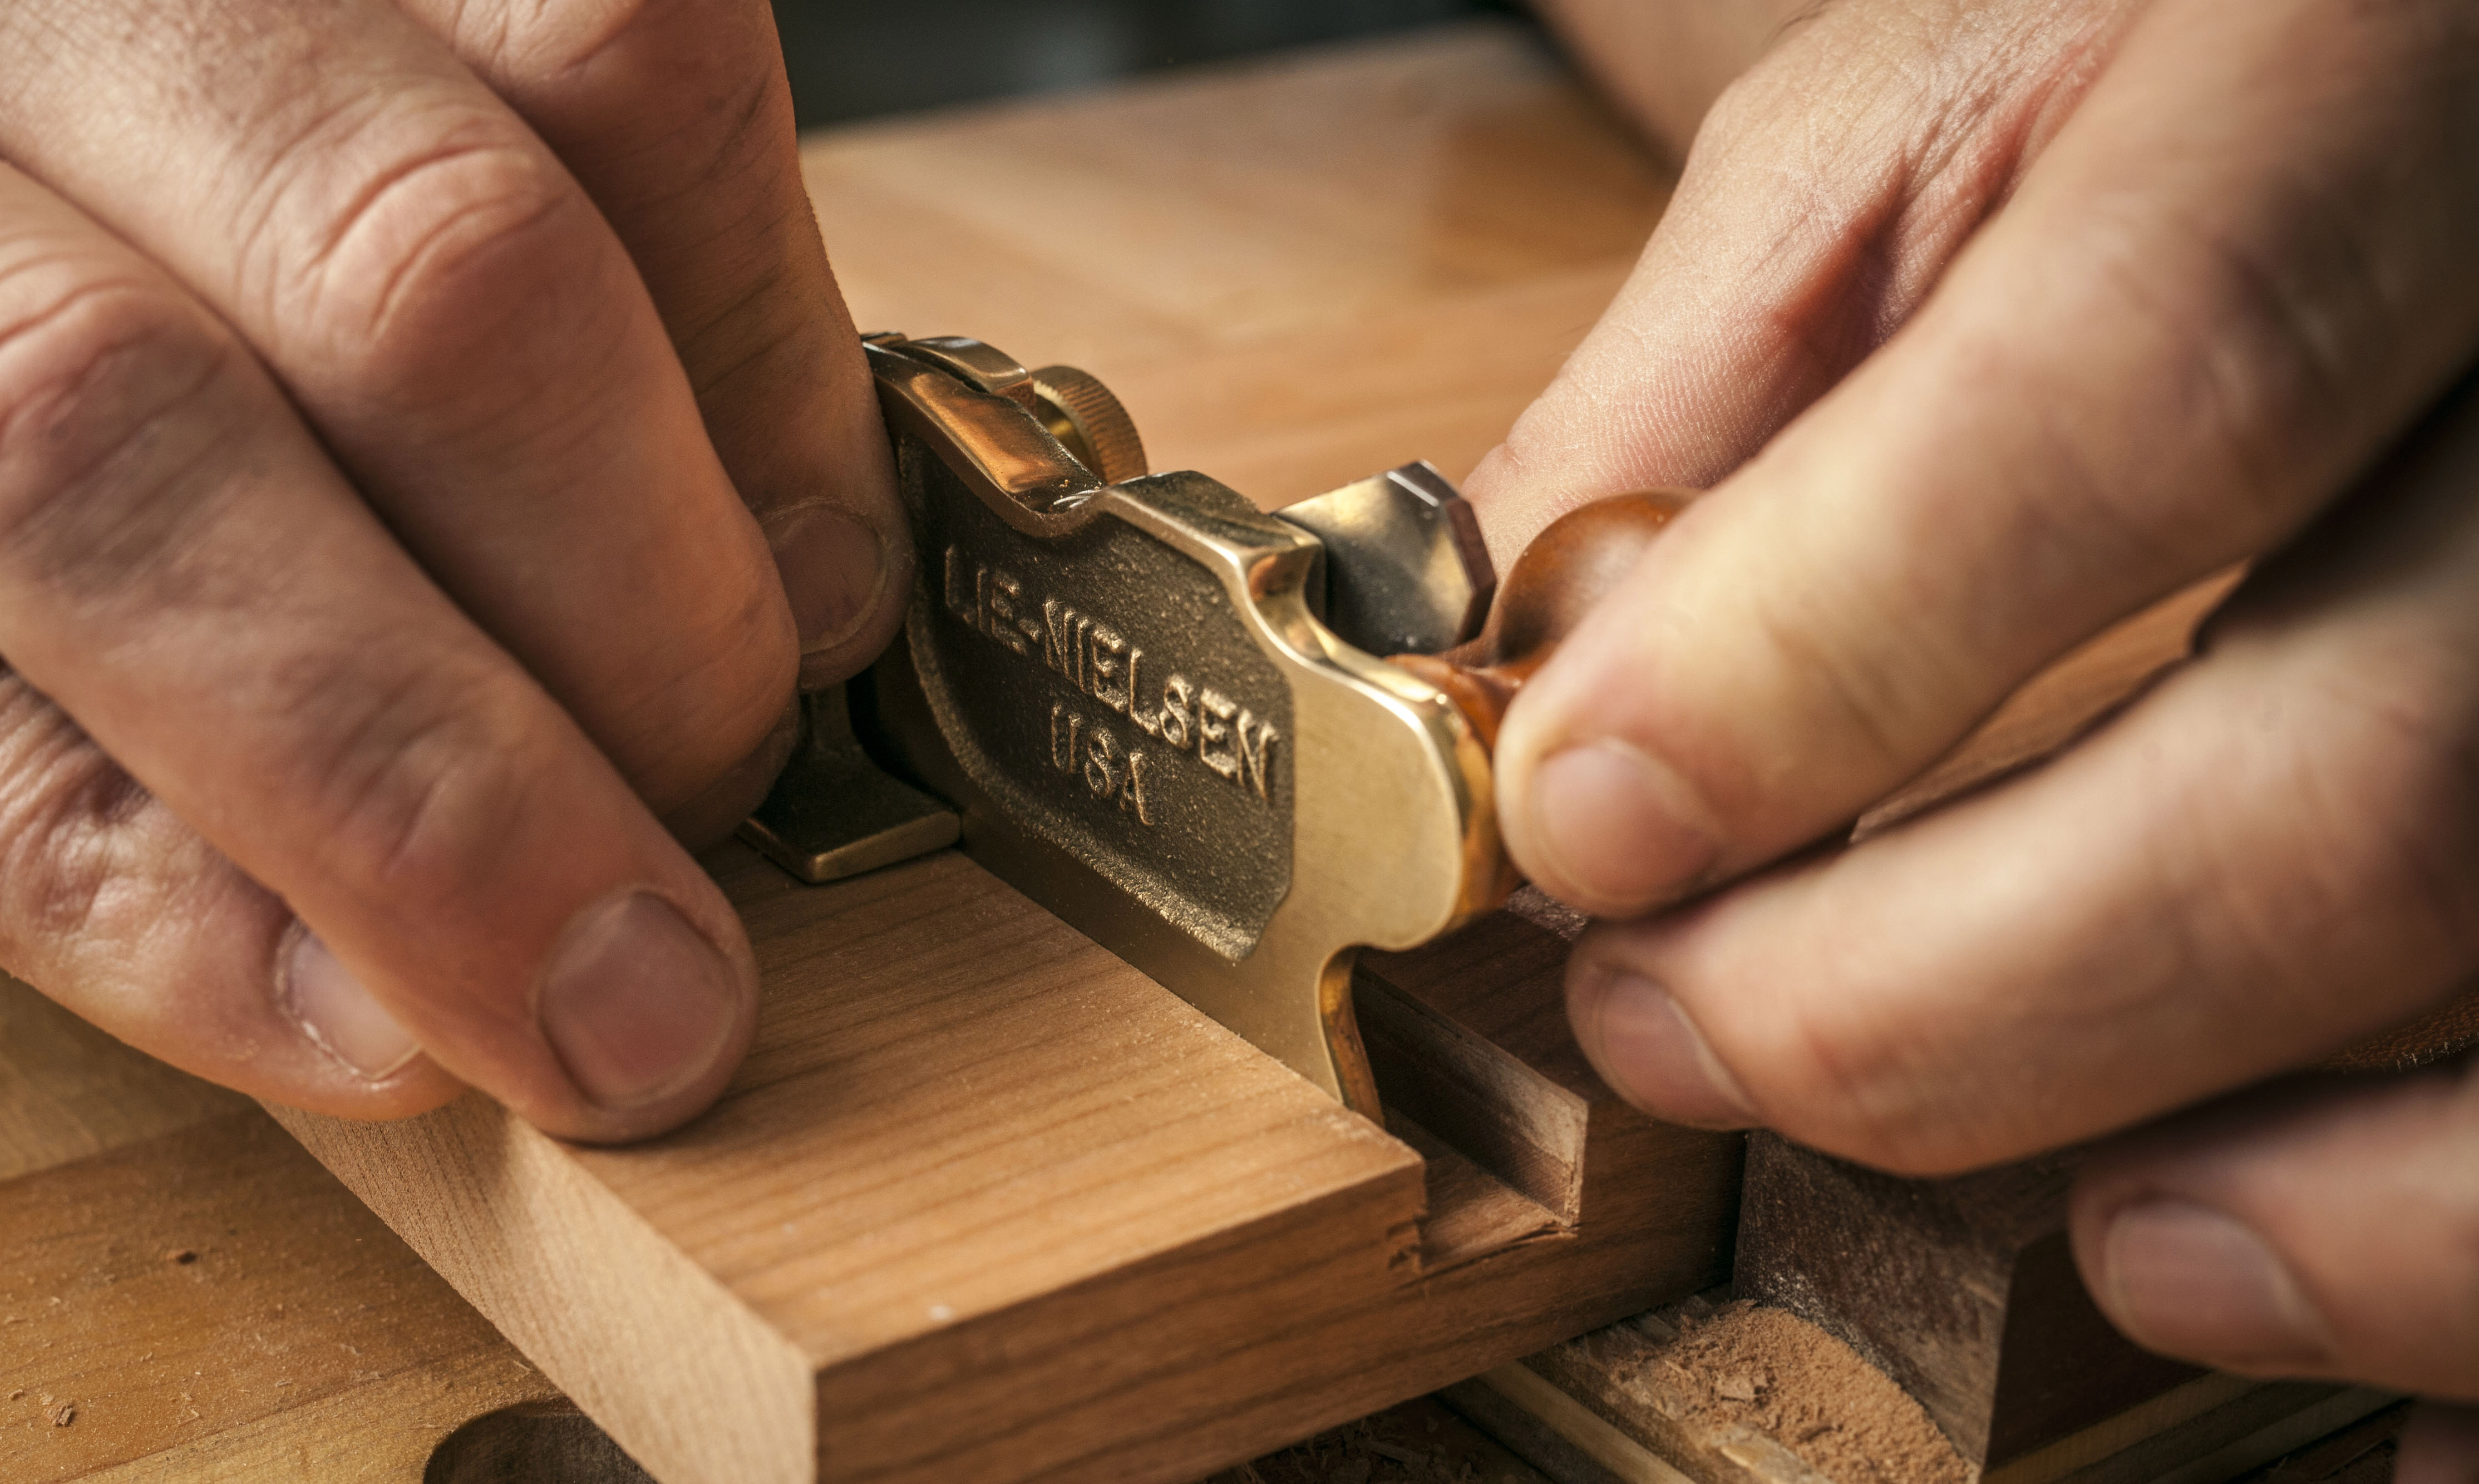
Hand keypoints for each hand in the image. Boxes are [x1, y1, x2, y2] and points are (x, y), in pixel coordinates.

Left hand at [0, 0, 906, 1142]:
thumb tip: (388, 1019)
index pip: (74, 444)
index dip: (390, 769)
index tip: (590, 1023)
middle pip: (416, 262)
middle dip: (635, 631)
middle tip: (684, 846)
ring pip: (605, 82)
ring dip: (736, 448)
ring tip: (735, 635)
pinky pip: (669, 31)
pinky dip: (754, 293)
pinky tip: (711, 452)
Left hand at [1480, 0, 2478, 1440]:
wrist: (2392, 90)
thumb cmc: (2163, 79)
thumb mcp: (1913, 143)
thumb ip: (1708, 405)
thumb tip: (1521, 713)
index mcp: (2368, 77)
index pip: (2157, 379)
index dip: (1832, 650)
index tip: (1588, 822)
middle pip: (2375, 763)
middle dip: (1962, 983)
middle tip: (1683, 1027)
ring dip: (2259, 1172)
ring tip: (2028, 1198)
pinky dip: (2443, 1260)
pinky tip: (2230, 1265)